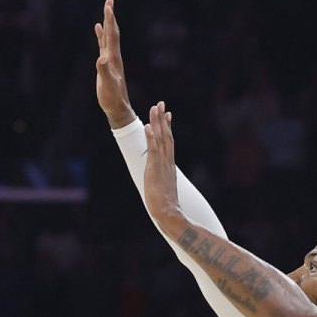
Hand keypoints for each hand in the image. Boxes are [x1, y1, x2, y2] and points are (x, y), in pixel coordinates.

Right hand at [94, 0, 136, 128]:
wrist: (117, 107)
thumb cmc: (112, 98)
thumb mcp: (106, 85)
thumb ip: (103, 71)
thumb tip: (101, 59)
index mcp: (113, 57)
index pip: (112, 34)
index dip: (110, 19)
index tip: (109, 4)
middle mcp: (113, 55)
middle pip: (112, 31)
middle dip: (110, 15)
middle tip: (110, 0)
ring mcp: (109, 59)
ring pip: (108, 36)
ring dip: (107, 22)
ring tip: (106, 9)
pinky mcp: (105, 63)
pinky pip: (103, 44)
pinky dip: (100, 35)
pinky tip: (98, 28)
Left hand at [143, 101, 182, 228]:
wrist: (169, 213)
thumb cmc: (166, 205)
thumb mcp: (164, 188)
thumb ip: (163, 180)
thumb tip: (162, 179)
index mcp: (169, 165)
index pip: (169, 142)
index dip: (168, 127)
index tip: (167, 114)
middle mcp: (167, 161)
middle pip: (166, 136)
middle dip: (163, 119)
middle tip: (161, 103)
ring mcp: (162, 164)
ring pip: (160, 139)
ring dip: (157, 123)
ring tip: (154, 108)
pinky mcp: (155, 169)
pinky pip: (153, 150)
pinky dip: (150, 137)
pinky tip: (147, 126)